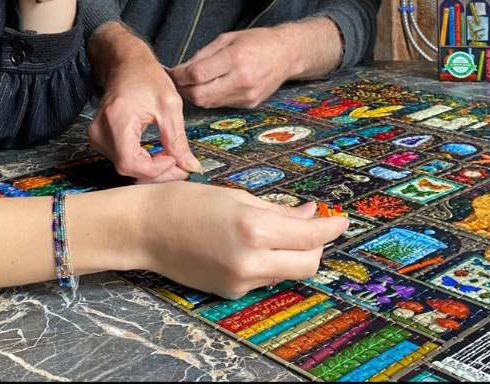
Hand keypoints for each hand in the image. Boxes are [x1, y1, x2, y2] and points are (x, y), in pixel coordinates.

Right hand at [87, 30, 201, 182]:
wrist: (127, 64)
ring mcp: (97, 136)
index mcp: (117, 120)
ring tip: (170, 157)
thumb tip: (190, 166)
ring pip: (125, 166)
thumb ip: (178, 140)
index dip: (156, 170)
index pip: (130, 163)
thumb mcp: (170, 106)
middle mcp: (101, 131)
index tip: (177, 164)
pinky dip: (141, 161)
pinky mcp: (99, 138)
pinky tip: (156, 154)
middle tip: (180, 165)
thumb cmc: (147, 78)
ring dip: (150, 168)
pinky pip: (121, 159)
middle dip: (157, 172)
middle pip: (127, 168)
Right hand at [130, 182, 347, 299]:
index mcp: (254, 228)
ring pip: (287, 272)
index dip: (332, 227)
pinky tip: (252, 245)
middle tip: (314, 225)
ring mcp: (241, 281)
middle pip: (308, 263)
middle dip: (317, 245)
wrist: (147, 229)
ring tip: (278, 231)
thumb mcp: (237, 196)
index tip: (342, 220)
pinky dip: (269, 262)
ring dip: (293, 253)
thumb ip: (278, 210)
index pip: (310, 236)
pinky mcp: (231, 292)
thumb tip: (310, 215)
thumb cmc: (188, 202)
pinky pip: (264, 278)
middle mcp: (251, 260)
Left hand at [169, 27, 292, 108]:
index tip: (172, 72)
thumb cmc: (257, 41)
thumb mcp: (228, 38)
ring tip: (193, 83)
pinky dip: (211, 97)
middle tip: (178, 81)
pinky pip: (221, 104)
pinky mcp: (249, 104)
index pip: (196, 74)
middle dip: (184, 90)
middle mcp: (241, 80)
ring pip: (208, 103)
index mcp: (235, 58)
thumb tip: (180, 69)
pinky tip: (212, 86)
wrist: (287, 54)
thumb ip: (203, 55)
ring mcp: (246, 95)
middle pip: (199, 95)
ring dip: (196, 95)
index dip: (179, 75)